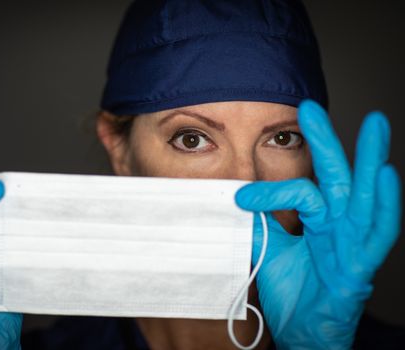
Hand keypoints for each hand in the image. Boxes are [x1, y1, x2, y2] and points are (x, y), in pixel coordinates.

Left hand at [235, 100, 401, 348]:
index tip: (240, 198)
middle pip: (337, 177)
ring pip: (365, 196)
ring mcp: (354, 243)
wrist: (302, 331)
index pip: (300, 190)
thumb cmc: (294, 291)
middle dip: (327, 141)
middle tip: (312, 107)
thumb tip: (235, 200)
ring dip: (370, 159)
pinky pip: (378, 234)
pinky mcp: (362, 266)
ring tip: (375, 123)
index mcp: (319, 220)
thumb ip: (258, 224)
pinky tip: (386, 175)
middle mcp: (339, 226)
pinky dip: (385, 205)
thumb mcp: (269, 251)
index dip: (270, 189)